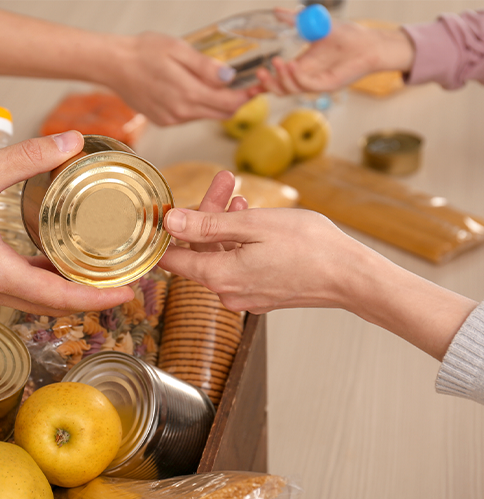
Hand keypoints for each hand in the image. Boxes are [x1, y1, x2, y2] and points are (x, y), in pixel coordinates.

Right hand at [0, 131, 134, 316]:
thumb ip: (29, 157)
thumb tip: (71, 142)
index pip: (58, 296)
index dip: (97, 297)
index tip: (127, 291)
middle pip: (52, 305)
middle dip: (91, 297)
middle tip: (126, 282)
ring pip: (35, 299)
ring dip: (69, 291)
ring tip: (102, 274)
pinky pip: (19, 287)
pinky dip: (45, 280)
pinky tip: (60, 260)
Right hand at [103, 32, 252, 124]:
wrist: (114, 65)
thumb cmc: (143, 52)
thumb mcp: (178, 50)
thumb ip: (205, 67)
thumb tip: (229, 78)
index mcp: (188, 94)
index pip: (228, 103)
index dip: (247, 96)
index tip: (258, 87)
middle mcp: (181, 112)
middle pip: (221, 114)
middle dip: (237, 101)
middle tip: (247, 86)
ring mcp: (171, 119)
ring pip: (206, 115)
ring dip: (217, 103)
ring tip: (221, 85)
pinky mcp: (164, 120)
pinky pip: (190, 116)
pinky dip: (199, 106)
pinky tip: (194, 90)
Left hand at [158, 172, 363, 313]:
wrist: (351, 276)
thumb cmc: (310, 248)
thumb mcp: (253, 225)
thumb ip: (207, 225)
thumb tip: (170, 222)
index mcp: (219, 276)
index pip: (172, 259)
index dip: (167, 232)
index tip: (171, 207)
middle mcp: (227, 291)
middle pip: (200, 252)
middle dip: (207, 214)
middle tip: (223, 181)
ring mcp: (245, 295)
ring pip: (221, 256)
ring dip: (225, 226)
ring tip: (241, 196)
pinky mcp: (261, 294)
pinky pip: (239, 266)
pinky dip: (240, 242)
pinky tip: (252, 220)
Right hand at [255, 11, 415, 94]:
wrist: (370, 42)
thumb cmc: (348, 36)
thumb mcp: (314, 25)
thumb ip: (294, 19)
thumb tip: (275, 11)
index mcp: (302, 66)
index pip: (279, 79)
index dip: (264, 83)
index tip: (251, 81)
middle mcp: (307, 77)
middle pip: (280, 89)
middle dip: (267, 84)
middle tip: (260, 72)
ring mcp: (316, 83)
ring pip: (291, 89)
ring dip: (282, 78)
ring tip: (279, 63)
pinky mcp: (328, 85)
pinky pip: (307, 85)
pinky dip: (297, 77)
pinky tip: (293, 65)